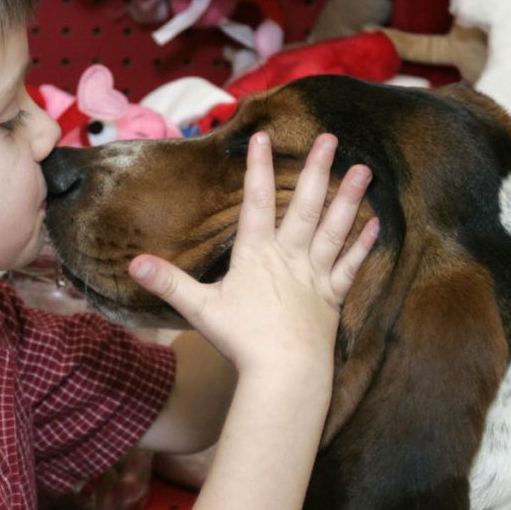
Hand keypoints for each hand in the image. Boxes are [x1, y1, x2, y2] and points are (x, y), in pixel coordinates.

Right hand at [129, 132, 377, 377]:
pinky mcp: (332, 298)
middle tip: (329, 138)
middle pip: (305, 206)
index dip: (258, 167)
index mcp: (257, 255)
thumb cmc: (242, 341)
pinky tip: (376, 223)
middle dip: (316, 170)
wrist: (285, 373)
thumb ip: (169, 282)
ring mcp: (314, 276)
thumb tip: (134, 263)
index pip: (256, 202)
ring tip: (364, 169)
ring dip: (350, 198)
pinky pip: (350, 266)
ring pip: (334, 229)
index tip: (262, 136)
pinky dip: (363, 244)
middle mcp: (289, 257)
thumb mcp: (199, 309)